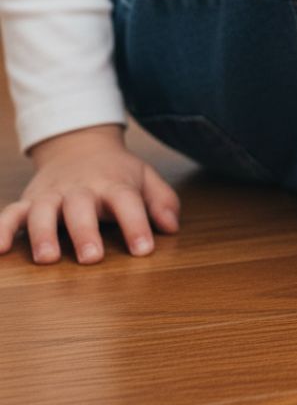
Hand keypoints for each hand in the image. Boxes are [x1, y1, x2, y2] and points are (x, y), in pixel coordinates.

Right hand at [0, 124, 180, 264]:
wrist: (80, 145)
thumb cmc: (117, 172)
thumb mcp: (146, 178)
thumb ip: (162, 201)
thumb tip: (171, 227)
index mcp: (113, 184)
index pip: (127, 202)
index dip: (136, 225)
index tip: (144, 250)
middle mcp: (81, 189)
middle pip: (81, 208)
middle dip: (85, 232)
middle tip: (92, 258)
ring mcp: (52, 194)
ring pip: (43, 211)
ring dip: (43, 234)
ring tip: (47, 259)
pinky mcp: (29, 201)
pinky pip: (9, 214)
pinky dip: (1, 229)